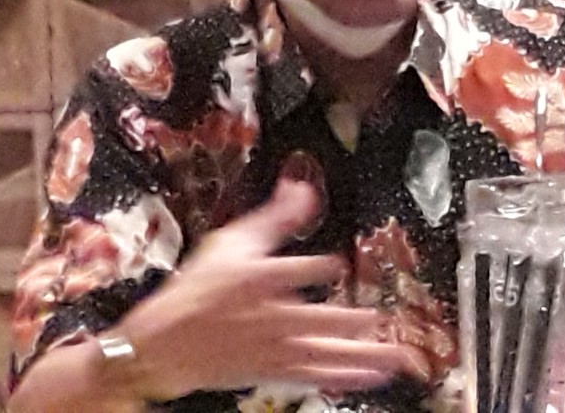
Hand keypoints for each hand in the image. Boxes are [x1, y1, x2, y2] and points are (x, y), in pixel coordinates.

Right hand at [115, 178, 429, 400]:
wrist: (167, 342)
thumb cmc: (201, 288)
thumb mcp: (235, 241)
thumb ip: (276, 215)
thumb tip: (302, 185)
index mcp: (261, 279)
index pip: (300, 270)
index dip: (321, 267)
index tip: (338, 265)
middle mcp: (272, 316)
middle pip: (323, 321)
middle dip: (357, 323)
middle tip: (386, 321)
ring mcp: (275, 347)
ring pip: (326, 353)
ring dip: (364, 357)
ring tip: (398, 357)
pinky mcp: (274, 371)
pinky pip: (315, 376)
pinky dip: (344, 378)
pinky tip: (369, 376)